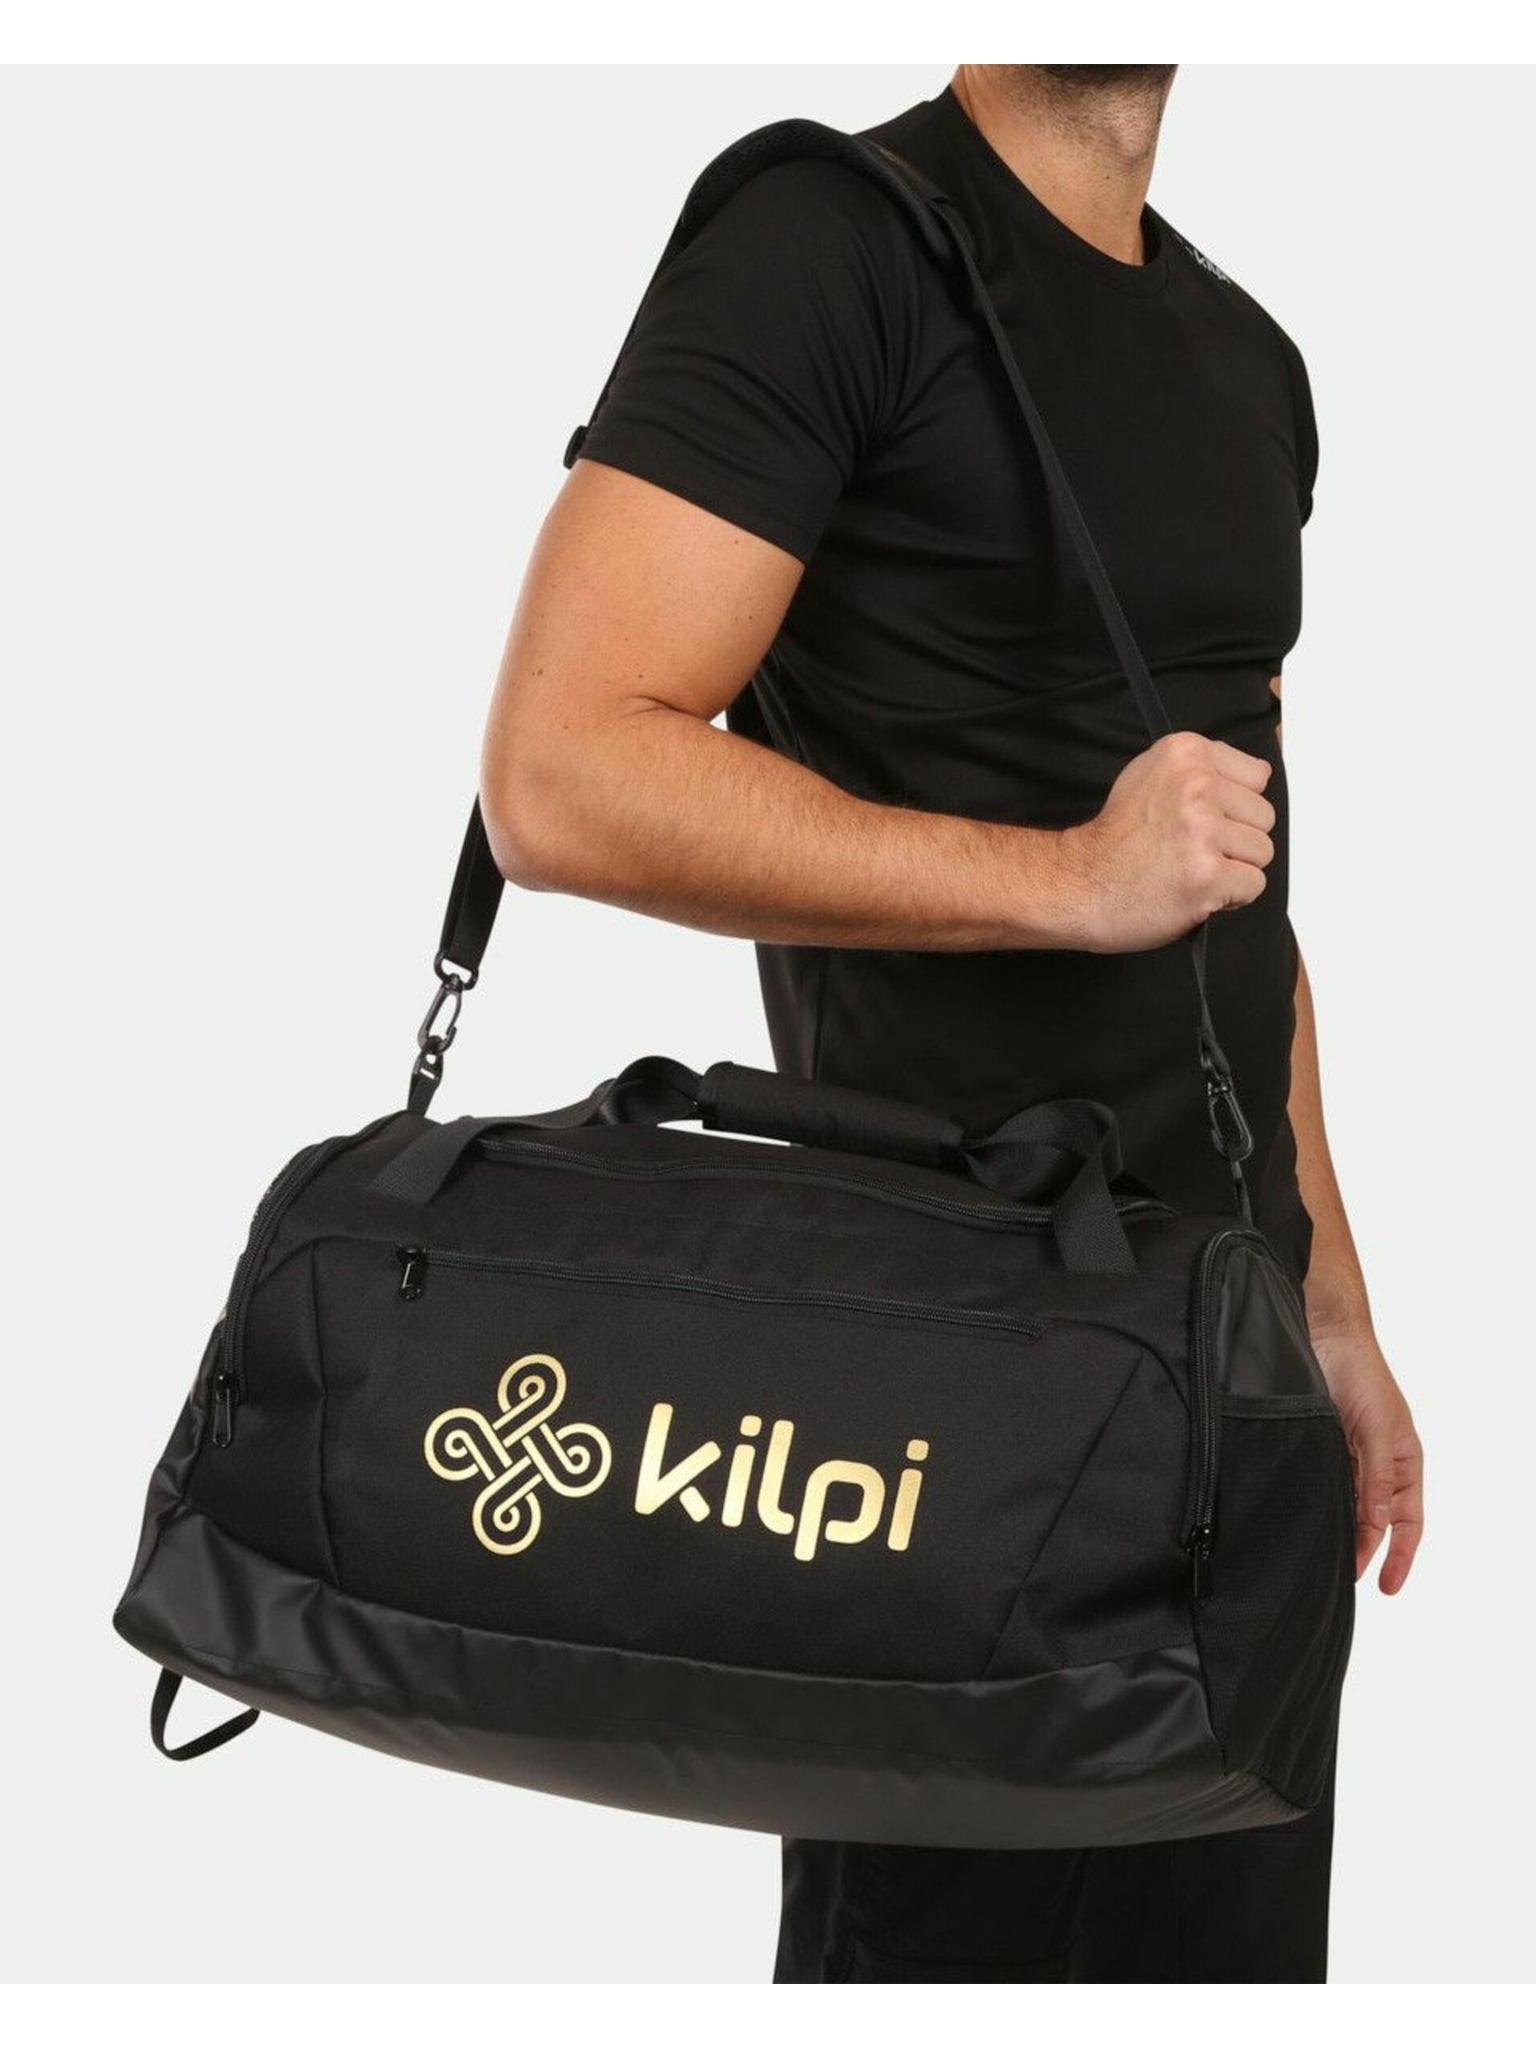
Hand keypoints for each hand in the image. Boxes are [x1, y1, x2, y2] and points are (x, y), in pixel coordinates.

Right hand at [1057, 731, 1275, 951]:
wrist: (1078, 884)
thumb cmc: (1114, 840)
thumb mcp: (1149, 776)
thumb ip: (1201, 770)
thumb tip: (1258, 773)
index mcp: (1185, 754)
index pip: (1257, 777)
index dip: (1233, 806)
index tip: (1201, 819)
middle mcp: (1197, 785)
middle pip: (1263, 816)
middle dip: (1235, 840)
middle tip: (1192, 849)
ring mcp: (1203, 830)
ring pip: (1262, 852)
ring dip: (1233, 869)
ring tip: (1192, 869)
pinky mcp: (1208, 874)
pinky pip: (1254, 885)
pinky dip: (1230, 897)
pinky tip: (1196, 890)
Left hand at [1310, 1323, 1423, 1592]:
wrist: (1323, 1336)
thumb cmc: (1362, 1374)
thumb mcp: (1376, 1428)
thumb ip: (1377, 1476)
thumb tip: (1377, 1524)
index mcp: (1403, 1460)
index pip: (1408, 1521)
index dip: (1399, 1556)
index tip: (1387, 1587)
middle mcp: (1377, 1463)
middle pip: (1374, 1520)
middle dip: (1363, 1550)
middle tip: (1343, 1577)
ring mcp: (1348, 1455)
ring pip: (1346, 1505)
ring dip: (1338, 1529)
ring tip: (1322, 1557)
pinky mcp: (1321, 1445)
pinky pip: (1324, 1484)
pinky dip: (1319, 1503)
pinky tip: (1307, 1519)